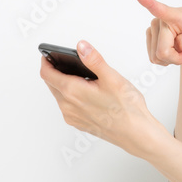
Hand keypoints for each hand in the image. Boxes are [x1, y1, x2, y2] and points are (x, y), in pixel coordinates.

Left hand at [40, 40, 165, 157]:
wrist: (136, 134)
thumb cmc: (127, 108)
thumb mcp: (112, 78)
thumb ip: (94, 60)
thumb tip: (81, 46)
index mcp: (73, 92)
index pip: (47, 74)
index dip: (46, 61)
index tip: (48, 55)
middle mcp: (68, 106)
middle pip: (52, 84)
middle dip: (55, 71)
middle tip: (65, 62)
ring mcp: (72, 117)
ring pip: (59, 96)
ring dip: (63, 84)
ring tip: (80, 76)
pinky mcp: (79, 124)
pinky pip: (67, 106)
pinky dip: (70, 96)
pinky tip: (86, 93)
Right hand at [134, 0, 181, 66]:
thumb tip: (176, 43)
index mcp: (180, 15)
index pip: (162, 9)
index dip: (148, 2)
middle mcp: (164, 19)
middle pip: (162, 49)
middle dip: (175, 58)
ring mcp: (155, 27)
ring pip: (156, 55)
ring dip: (171, 59)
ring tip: (181, 50)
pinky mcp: (151, 35)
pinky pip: (153, 57)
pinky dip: (165, 60)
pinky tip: (173, 52)